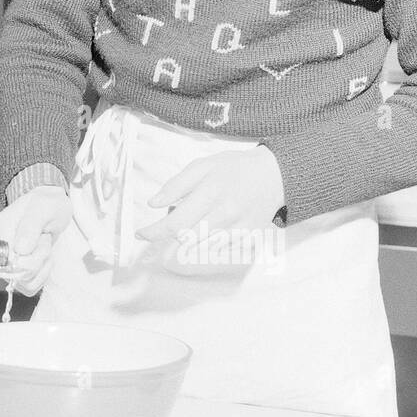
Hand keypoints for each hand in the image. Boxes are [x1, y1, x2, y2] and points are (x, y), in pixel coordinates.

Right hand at [0, 185, 71, 295]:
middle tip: (44, 240)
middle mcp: (0, 247)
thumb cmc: (47, 204)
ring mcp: (8, 259)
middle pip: (14, 274)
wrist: (52, 207)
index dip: (28, 259)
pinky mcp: (18, 269)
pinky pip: (28, 286)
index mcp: (1, 229)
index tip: (41, 242)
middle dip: (38, 261)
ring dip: (41, 268)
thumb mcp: (43, 208)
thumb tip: (19, 249)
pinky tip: (45, 260)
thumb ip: (30, 226)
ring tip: (44, 247)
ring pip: (22, 283)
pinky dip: (41, 277)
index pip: (6, 260)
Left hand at [134, 147, 284, 275]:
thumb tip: (153, 204)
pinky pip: (219, 251)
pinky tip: (210, 230)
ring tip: (193, 222)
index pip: (176, 222)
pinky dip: (207, 245)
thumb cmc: (234, 168)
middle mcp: (225, 213)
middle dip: (171, 235)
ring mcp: (239, 229)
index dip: (154, 232)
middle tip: (172, 221)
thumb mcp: (202, 165)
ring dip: (188, 240)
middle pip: (186, 238)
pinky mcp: (248, 239)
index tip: (140, 234)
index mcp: (211, 192)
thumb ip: (176, 184)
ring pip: (201, 247)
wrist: (276, 175)